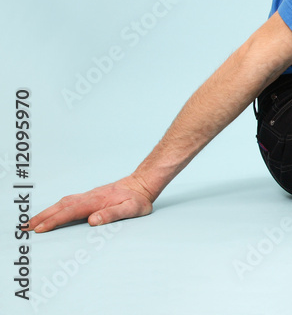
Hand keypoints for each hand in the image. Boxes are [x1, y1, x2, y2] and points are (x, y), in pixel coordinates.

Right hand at [27, 174, 155, 232]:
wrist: (142, 183)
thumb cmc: (138, 199)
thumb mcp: (131, 209)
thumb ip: (112, 214)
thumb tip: (93, 220)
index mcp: (96, 201)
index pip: (71, 212)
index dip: (55, 221)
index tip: (40, 229)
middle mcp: (90, 197)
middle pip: (62, 206)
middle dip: (44, 217)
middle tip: (27, 227)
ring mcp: (89, 195)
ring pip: (64, 202)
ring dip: (48, 211)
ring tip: (33, 221)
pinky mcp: (91, 196)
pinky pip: (69, 201)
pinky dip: (57, 207)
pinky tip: (53, 211)